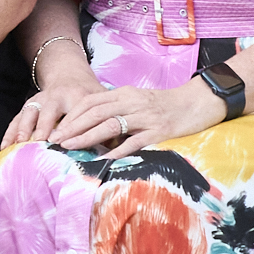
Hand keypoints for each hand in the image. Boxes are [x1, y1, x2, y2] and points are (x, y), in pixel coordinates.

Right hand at [5, 70, 107, 150]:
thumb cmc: (90, 96)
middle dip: (44, 127)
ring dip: (24, 129)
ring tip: (19, 145)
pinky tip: (5, 147)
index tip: (65, 143)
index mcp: (77, 96)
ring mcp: (40, 100)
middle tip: (40, 143)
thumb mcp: (102, 103)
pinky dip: (10, 132)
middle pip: (48, 112)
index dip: (70, 127)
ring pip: (30, 113)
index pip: (74, 112)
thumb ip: (109, 122)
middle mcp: (55, 97)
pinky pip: (17, 118)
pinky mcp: (29, 106)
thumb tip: (117, 147)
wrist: (69, 76)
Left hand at [40, 79, 224, 157]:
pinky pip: (135, 141)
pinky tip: (104, 159)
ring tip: (71, 147)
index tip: (57, 130)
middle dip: (73, 127)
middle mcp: (132, 102)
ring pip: (110, 125)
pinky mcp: (159, 131)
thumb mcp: (137, 101)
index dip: (72, 116)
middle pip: (95, 113)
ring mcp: (145, 117)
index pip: (91, 102)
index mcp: (124, 93)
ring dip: (87, 137)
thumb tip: (92, 126)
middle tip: (55, 141)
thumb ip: (117, 110)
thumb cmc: (165, 105)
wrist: (198, 102)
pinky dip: (118, 150)